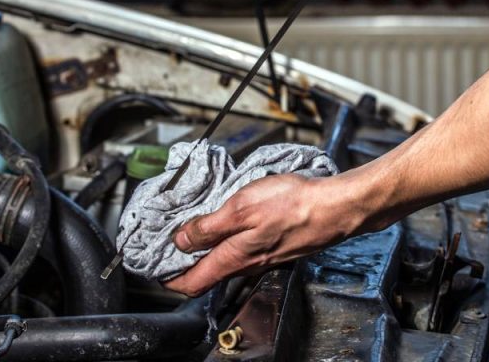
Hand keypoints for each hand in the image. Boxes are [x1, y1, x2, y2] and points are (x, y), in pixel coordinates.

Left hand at [163, 173, 362, 296]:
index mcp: (233, 258)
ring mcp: (263, 257)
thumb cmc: (293, 206)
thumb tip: (181, 240)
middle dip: (184, 262)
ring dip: (206, 249)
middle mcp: (247, 264)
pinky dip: (227, 240)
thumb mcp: (240, 209)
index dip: (168, 279)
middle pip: (206, 273)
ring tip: (193, 227)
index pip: (191, 283)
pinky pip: (243, 250)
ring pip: (225, 261)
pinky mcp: (276, 246)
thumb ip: (209, 227)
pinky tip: (228, 221)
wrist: (335, 208)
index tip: (153, 266)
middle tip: (168, 242)